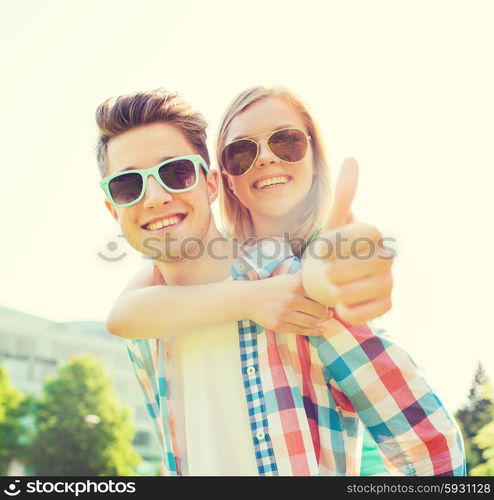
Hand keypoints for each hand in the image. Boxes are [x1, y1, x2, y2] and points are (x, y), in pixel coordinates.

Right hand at [249, 273, 330, 335]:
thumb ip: (303, 277)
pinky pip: (301, 331)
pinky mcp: (279, 325)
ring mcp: (285, 313)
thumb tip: (321, 270)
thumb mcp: (287, 278)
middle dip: (326, 314)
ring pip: (311, 322)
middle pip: (318, 311)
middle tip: (328, 313)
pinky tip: (320, 330)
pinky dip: (313, 332)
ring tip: (323, 320)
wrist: (249, 298)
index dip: (327, 301)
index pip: (320, 295)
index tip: (329, 302)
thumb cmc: (272, 288)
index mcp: (296, 285)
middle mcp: (291, 299)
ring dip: (320, 323)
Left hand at [303, 158, 393, 325]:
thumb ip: (344, 195)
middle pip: (369, 262)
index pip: (367, 233)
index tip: (320, 246)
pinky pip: (371, 311)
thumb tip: (352, 159)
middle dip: (345, 267)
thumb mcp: (332, 223)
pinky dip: (354, 310)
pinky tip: (339, 307)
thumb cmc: (331, 249)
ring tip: (330, 289)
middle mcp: (388, 257)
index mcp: (374, 235)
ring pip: (369, 288)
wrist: (330, 279)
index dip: (342, 239)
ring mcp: (389, 281)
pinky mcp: (386, 304)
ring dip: (347, 290)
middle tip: (324, 271)